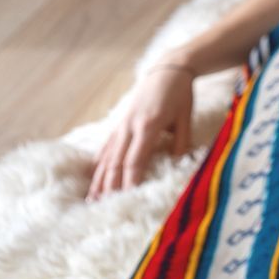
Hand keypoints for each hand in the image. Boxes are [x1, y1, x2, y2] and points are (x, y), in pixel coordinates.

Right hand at [88, 63, 194, 199]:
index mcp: (148, 125)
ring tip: (92, 199)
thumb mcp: (186, 117)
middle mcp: (129, 127)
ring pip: (107, 157)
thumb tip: (179, 165)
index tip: (127, 199)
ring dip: (99, 179)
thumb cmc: (181, 94)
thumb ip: (183, 142)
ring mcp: (121, 125)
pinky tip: (94, 177)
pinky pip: (106, 147)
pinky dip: (99, 164)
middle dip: (109, 187)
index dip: (130, 181)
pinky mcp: (119, 124)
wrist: (168, 69)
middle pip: (116, 162)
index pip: (135, 160)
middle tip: (102, 208)